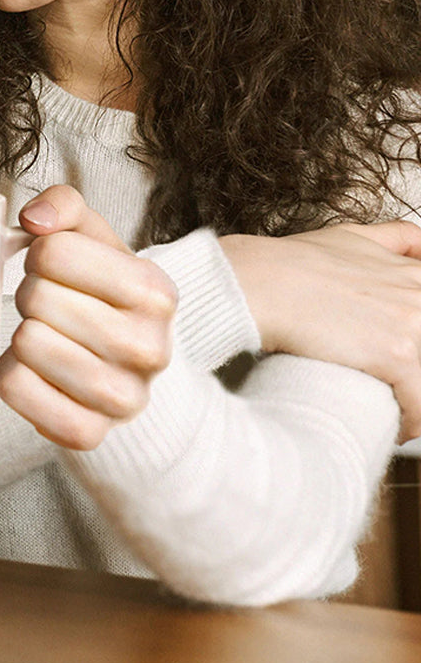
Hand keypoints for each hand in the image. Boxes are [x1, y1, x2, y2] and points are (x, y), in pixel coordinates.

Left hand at [0, 185, 176, 450]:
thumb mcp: (93, 238)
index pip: (52, 252)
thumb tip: (34, 219)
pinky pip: (14, 388)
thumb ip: (65, 205)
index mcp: (155, 291)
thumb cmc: (100, 292)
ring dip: (21, 333)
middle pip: (35, 298)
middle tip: (48, 305)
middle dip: (30, 294)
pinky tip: (34, 369)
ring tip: (45, 335)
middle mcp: (150, 348)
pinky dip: (11, 374)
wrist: (127, 365)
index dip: (40, 254)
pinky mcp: (88, 434)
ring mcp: (122, 399)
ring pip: (25, 343)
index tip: (54, 268)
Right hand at [222, 222, 420, 441]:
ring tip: (397, 413)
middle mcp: (420, 295)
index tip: (406, 359)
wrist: (258, 282)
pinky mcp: (398, 354)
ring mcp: (414, 324)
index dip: (416, 343)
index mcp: (415, 274)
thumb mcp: (349, 236)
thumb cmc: (290, 263)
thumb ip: (393, 238)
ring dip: (417, 402)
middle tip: (397, 386)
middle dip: (416, 373)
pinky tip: (394, 426)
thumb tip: (419, 246)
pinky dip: (411, 422)